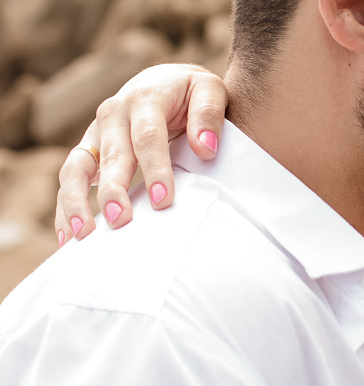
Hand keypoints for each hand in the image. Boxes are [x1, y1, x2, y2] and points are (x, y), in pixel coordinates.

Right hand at [54, 64, 228, 243]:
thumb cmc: (191, 92)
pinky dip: (66, 207)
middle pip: (111, 156)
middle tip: (121, 220)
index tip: (162, 199)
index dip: (154, 168)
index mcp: (144, 98)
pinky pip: (70, 180)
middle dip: (113, 190)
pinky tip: (67, 238)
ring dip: (76, 202)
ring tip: (82, 236)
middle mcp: (113, 114)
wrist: (166, 81)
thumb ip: (208, 115)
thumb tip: (205, 148)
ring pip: (76, 168)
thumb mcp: (209, 90)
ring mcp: (96, 134)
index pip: (148, 137)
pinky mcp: (88, 151)